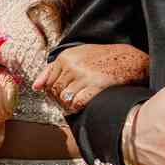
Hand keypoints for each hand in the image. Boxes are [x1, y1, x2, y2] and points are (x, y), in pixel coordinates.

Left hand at [35, 42, 149, 112]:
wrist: (129, 60)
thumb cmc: (102, 59)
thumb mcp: (77, 56)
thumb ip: (53, 69)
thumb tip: (35, 87)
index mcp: (65, 57)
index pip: (48, 83)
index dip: (54, 94)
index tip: (63, 98)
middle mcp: (71, 65)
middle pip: (56, 93)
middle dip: (62, 102)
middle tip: (72, 104)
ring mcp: (83, 75)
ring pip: (65, 99)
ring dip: (70, 106)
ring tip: (78, 105)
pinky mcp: (95, 85)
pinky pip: (77, 103)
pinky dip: (78, 108)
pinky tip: (84, 106)